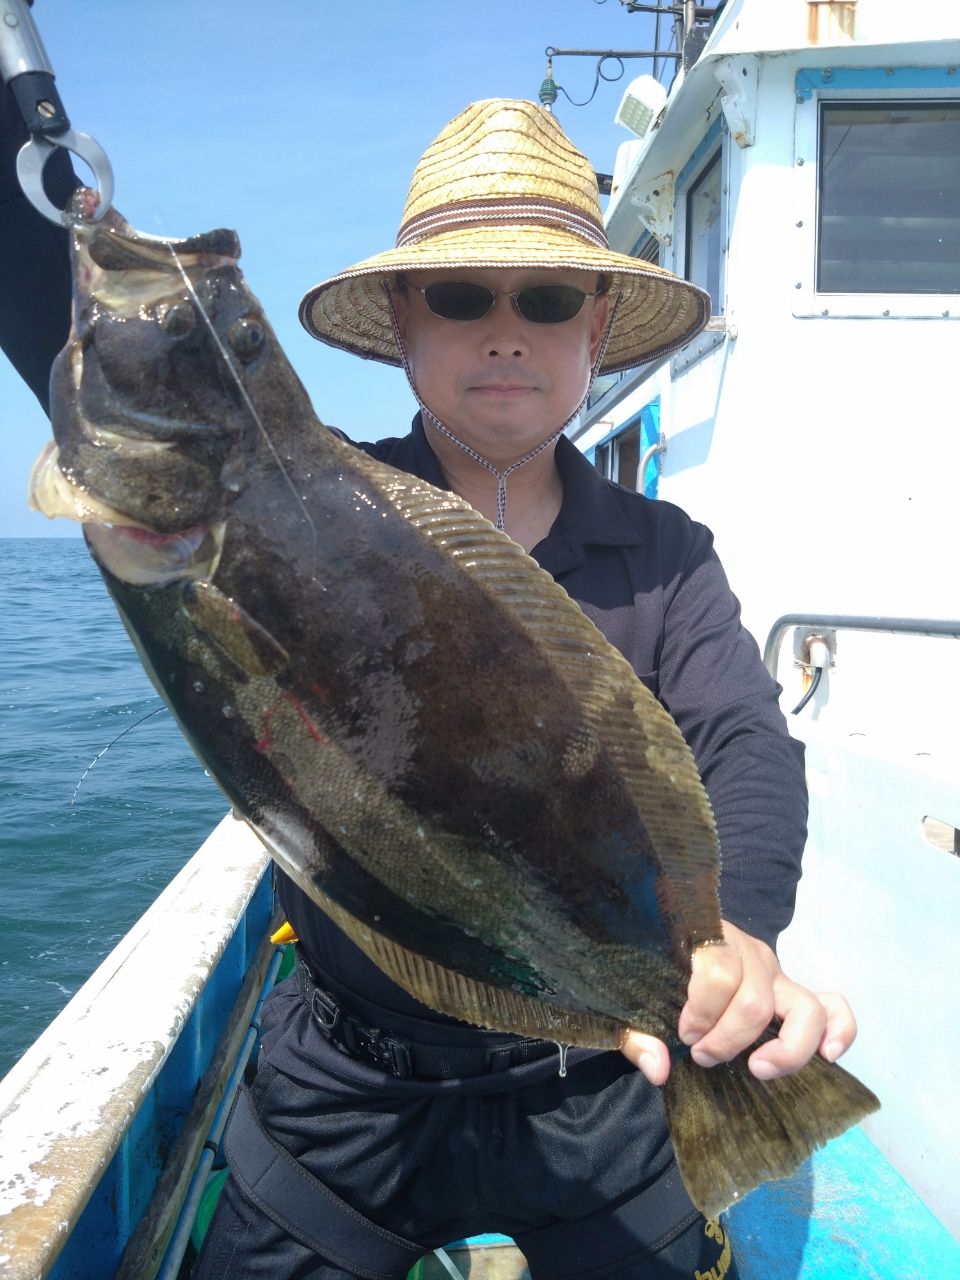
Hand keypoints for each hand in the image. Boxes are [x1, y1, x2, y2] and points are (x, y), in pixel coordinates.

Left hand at [620, 918, 857, 1085]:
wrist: (663, 947)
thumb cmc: (649, 974)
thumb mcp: (630, 1001)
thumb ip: (637, 1033)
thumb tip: (659, 1068)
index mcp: (705, 938)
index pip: (719, 972)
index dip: (704, 1012)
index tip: (683, 1034)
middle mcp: (747, 950)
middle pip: (756, 999)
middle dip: (729, 1039)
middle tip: (702, 1056)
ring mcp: (774, 970)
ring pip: (804, 1007)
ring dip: (784, 1047)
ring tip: (757, 1068)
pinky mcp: (791, 990)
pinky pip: (831, 1006)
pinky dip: (839, 1030)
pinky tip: (827, 1057)